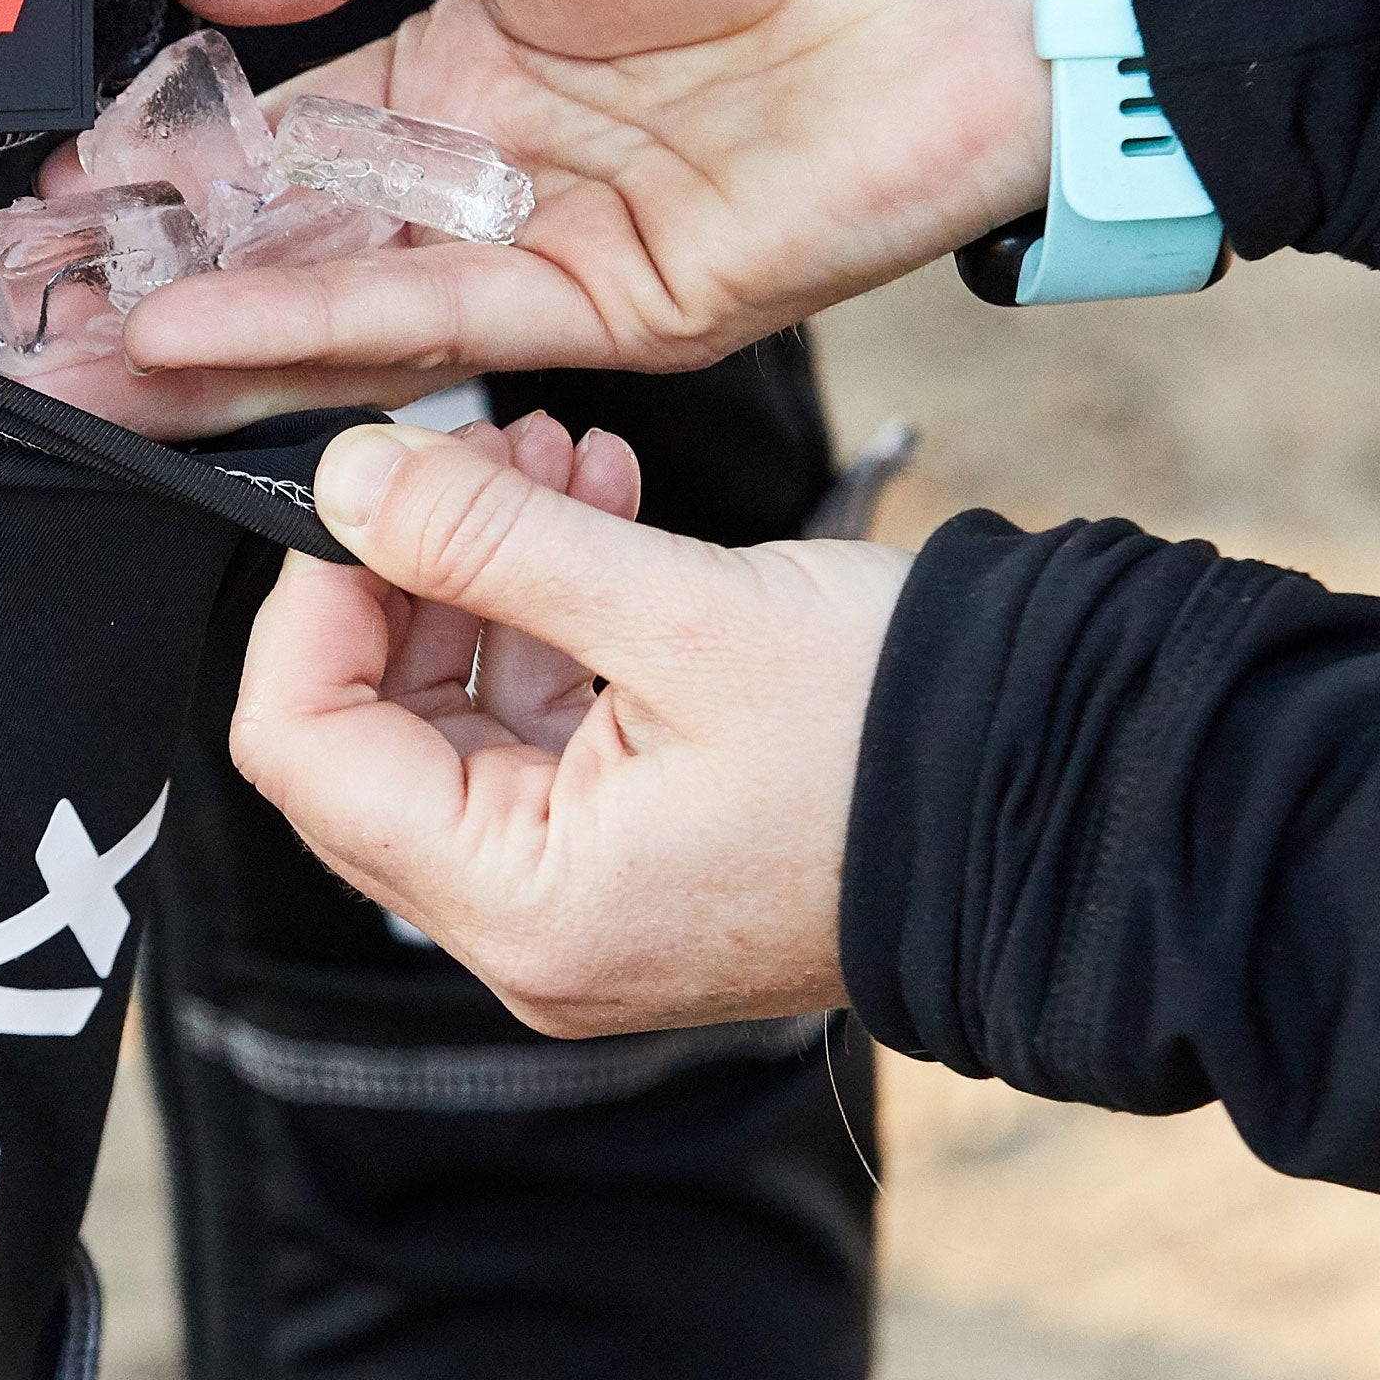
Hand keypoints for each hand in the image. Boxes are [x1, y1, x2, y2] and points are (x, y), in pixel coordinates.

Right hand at [112, 0, 1048, 414]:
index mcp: (466, 44)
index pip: (279, 126)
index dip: (165, 162)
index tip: (50, 192)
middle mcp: (489, 161)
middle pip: (286, 239)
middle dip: (150, 281)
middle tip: (18, 319)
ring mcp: (546, 245)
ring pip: (337, 307)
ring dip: (198, 337)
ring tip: (64, 360)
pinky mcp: (613, 314)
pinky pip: (435, 326)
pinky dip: (307, 335)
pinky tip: (190, 334)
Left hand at [229, 415, 910, 1037]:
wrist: (1076, 799)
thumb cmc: (900, 732)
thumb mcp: (679, 611)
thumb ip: (489, 541)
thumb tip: (344, 477)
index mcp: (522, 907)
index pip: (303, 749)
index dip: (311, 600)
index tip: (364, 486)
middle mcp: (530, 931)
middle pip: (364, 736)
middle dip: (405, 572)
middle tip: (478, 448)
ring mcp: (580, 902)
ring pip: (450, 718)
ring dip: (483, 575)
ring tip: (560, 455)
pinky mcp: (631, 857)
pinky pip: (535, 730)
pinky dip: (549, 618)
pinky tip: (599, 509)